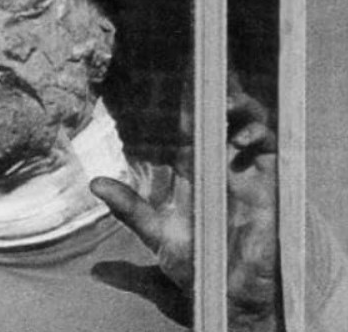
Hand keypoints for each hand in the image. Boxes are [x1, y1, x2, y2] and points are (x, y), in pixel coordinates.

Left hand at [90, 73, 278, 328]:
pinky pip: (270, 151)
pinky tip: (241, 142)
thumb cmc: (192, 262)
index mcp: (195, 167)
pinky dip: (258, 139)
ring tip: (227, 105)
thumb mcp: (156, 232)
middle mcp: (222, 163)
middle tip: (209, 78)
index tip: (186, 72)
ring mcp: (247, 172)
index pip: (193, 124)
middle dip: (220, 94)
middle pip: (225, 117)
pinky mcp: (268, 185)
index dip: (192, 99)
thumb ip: (129, 207)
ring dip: (242, 110)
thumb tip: (94, 182)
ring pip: (251, 126)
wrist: (226, 292)